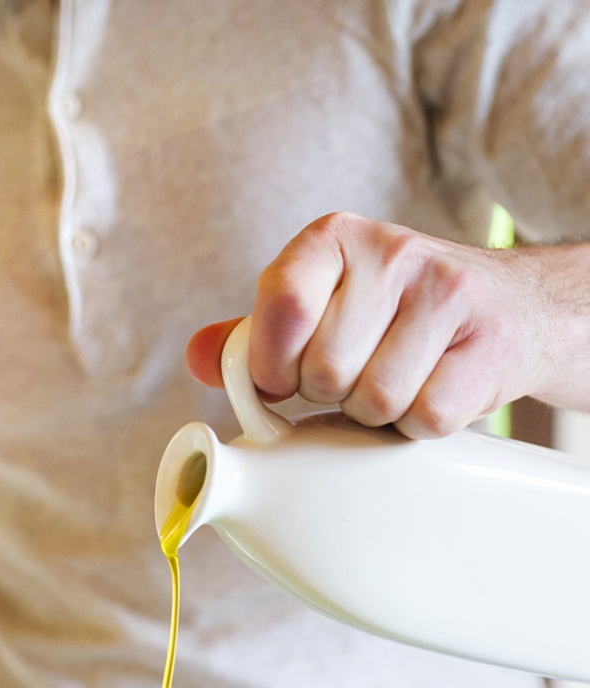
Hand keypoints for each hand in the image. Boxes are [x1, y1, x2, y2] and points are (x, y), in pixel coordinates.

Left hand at [186, 212, 589, 437]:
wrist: (511, 311)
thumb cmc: (391, 319)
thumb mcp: (319, 310)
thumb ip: (253, 338)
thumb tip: (197, 358)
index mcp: (332, 238)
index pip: (281, 306)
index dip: (273, 366)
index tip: (285, 381)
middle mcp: (392, 251)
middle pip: (325, 372)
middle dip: (331, 397)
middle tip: (358, 376)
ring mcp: (448, 292)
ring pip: (375, 399)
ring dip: (376, 414)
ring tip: (397, 383)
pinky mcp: (491, 342)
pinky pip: (426, 417)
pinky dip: (420, 427)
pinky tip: (434, 392)